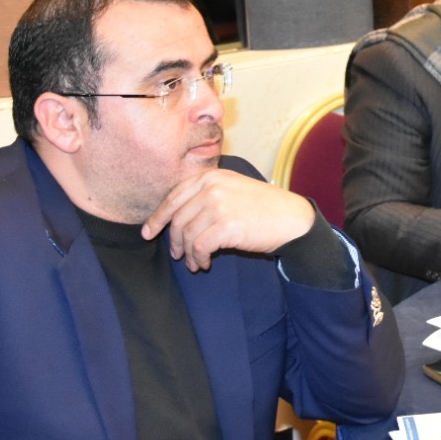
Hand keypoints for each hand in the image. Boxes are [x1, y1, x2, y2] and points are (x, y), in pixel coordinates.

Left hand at [142, 168, 315, 271]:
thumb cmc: (263, 207)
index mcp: (211, 176)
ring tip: (194, 263)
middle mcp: (212, 187)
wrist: (291, 219)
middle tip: (175, 254)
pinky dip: (199, 258)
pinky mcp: (226, 225)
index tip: (148, 232)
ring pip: (186, 234)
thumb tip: (175, 217)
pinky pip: (199, 247)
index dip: (157, 216)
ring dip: (188, 253)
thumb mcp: (232, 189)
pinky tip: (205, 263)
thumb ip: (206, 194)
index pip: (173, 196)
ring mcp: (218, 205)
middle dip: (172, 239)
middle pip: (176, 217)